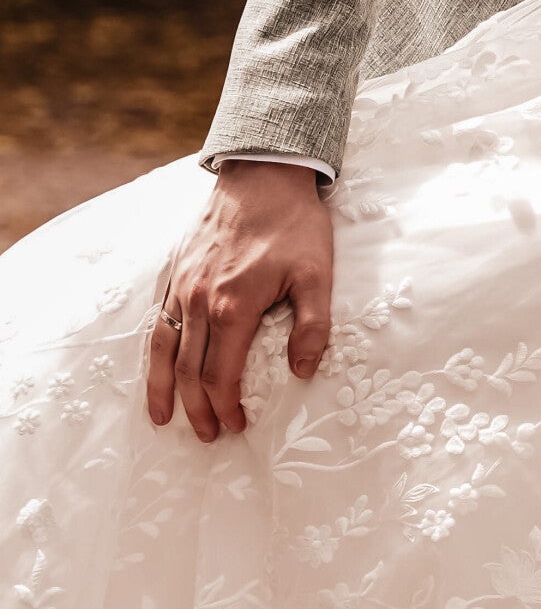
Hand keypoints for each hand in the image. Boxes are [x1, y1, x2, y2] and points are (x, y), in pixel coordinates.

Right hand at [146, 163, 333, 442]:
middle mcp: (199, 300)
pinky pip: (157, 320)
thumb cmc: (294, 224)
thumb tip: (303, 372)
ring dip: (162, 387)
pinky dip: (155, 350)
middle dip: (196, 408)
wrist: (263, 174)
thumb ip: (313, 327)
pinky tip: (157, 366)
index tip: (237, 425)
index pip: (220, 373)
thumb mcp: (318, 274)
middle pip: (188, 369)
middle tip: (207, 435)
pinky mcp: (176, 271)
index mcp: (233, 306)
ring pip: (164, 348)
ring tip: (163, 417)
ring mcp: (182, 285)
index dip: (225, 405)